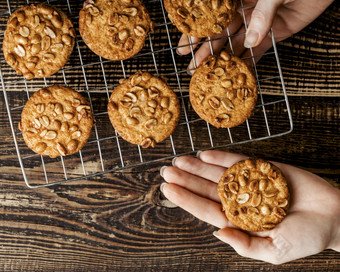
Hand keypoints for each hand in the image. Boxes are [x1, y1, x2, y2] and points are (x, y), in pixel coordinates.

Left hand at [160, 150, 339, 263]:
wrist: (334, 215)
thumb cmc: (306, 237)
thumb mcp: (275, 252)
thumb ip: (245, 245)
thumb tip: (217, 233)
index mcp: (239, 220)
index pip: (206, 209)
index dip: (186, 199)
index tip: (168, 189)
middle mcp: (239, 200)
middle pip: (206, 189)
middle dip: (185, 179)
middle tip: (165, 171)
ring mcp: (249, 183)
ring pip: (217, 173)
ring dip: (197, 166)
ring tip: (178, 160)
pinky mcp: (262, 168)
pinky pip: (238, 162)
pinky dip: (221, 158)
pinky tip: (203, 155)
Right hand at [176, 0, 333, 72]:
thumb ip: (262, 14)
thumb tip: (250, 40)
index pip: (212, 16)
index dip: (198, 31)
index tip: (186, 45)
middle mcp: (245, 11)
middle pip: (219, 34)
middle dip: (205, 50)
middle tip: (191, 65)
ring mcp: (258, 24)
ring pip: (235, 44)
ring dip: (222, 60)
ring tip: (208, 75)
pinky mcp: (272, 35)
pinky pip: (257, 52)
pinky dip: (247, 63)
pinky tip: (235, 75)